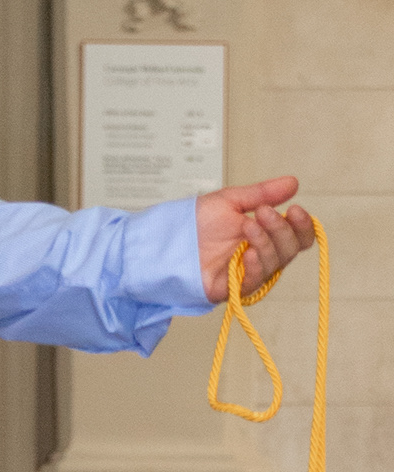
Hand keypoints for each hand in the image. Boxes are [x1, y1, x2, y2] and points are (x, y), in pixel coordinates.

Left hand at [196, 177, 312, 304]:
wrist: (168, 240)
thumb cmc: (196, 223)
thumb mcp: (230, 201)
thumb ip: (262, 193)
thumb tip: (293, 182)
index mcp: (266, 235)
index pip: (298, 235)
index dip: (303, 225)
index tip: (295, 209)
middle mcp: (263, 255)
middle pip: (291, 248)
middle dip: (281, 229)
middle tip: (263, 212)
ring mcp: (250, 272)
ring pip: (276, 263)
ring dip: (266, 242)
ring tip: (248, 225)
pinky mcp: (235, 288)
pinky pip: (256, 281)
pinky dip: (256, 265)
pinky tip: (249, 252)